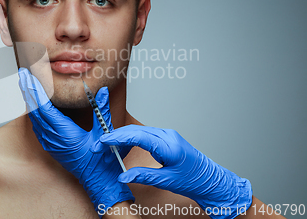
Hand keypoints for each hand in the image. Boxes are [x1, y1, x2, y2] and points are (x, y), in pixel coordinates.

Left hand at [18, 68, 133, 213]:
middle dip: (28, 91)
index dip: (35, 91)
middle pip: (35, 110)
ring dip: (30, 100)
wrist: (97, 181)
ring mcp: (51, 143)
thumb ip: (102, 110)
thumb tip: (102, 91)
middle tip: (22, 75)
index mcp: (65, 133)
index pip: (44, 107)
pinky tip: (33, 105)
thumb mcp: (104, 133)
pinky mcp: (52, 147)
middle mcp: (54, 138)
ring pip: (35, 118)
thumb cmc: (101, 161)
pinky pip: (38, 127)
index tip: (29, 77)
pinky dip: (34, 112)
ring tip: (26, 85)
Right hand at [92, 125, 252, 218]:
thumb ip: (143, 176)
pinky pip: (145, 134)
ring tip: (109, 146)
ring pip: (139, 131)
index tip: (103, 141)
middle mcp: (168, 136)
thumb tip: (123, 176)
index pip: (137, 136)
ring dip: (123, 136)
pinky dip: (132, 138)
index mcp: (168, 146)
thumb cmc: (194, 181)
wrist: (212, 181)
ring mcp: (168, 135)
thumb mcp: (167, 181)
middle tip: (100, 145)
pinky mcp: (167, 138)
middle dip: (116, 136)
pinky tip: (124, 145)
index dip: (117, 137)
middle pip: (136, 130)